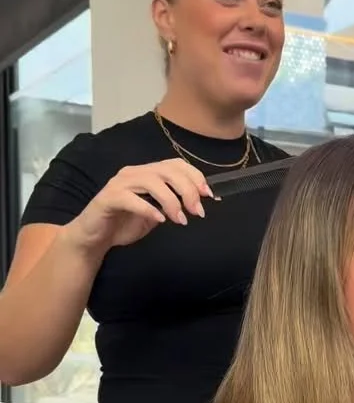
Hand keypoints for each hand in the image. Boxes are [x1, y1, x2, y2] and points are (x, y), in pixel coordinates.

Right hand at [63, 159, 213, 254]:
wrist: (94, 238)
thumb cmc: (125, 224)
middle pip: (167, 171)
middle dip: (187, 190)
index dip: (195, 177)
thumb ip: (172, 205)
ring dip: (171, 200)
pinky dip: (149, 208)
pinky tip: (160, 220)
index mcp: (147, 173)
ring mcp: (120, 183)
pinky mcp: (108, 197)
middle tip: (197, 211)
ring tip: (180, 219)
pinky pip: (131, 198)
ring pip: (151, 182)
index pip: (176, 164)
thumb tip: (198, 203)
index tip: (209, 195)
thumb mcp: (156, 213)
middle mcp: (134, 173)